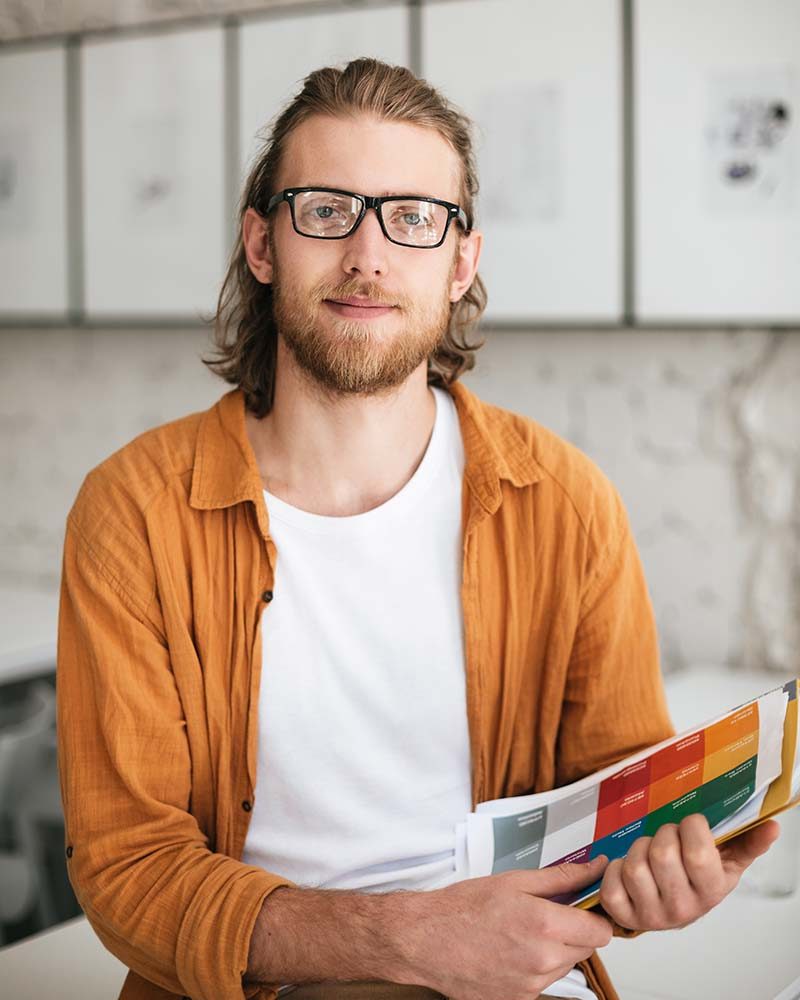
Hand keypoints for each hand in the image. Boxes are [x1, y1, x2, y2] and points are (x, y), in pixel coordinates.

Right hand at [394, 856, 613, 999]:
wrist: (427, 940)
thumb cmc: (464, 907)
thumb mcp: (514, 880)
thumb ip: (561, 877)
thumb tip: (595, 868)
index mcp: (546, 925)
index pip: (601, 931)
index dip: (594, 916)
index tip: (582, 907)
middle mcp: (544, 960)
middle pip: (586, 948)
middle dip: (573, 930)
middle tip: (546, 913)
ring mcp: (532, 984)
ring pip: (566, 965)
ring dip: (556, 949)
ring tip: (523, 931)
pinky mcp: (520, 999)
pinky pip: (544, 980)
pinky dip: (536, 965)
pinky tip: (512, 949)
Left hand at [598, 813, 780, 930]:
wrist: (678, 908)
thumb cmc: (700, 878)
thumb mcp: (728, 861)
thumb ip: (749, 842)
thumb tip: (772, 826)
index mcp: (711, 891)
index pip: (698, 852)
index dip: (690, 826)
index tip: (691, 825)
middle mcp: (683, 908)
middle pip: (662, 854)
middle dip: (662, 834)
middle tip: (668, 837)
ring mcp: (652, 915)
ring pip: (634, 866)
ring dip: (637, 848)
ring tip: (649, 852)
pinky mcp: (626, 917)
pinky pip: (611, 888)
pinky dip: (613, 869)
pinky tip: (626, 867)